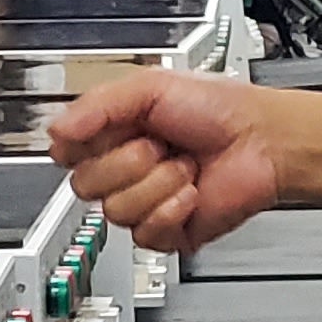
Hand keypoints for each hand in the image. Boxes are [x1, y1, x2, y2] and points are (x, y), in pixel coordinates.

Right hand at [46, 70, 295, 253]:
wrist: (264, 141)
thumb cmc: (220, 109)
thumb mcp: (151, 87)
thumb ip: (97, 105)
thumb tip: (57, 130)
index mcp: (112, 135)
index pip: (65, 152)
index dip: (83, 145)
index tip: (111, 130)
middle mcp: (123, 171)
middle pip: (84, 185)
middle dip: (129, 162)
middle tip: (160, 146)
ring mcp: (143, 203)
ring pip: (114, 211)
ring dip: (157, 184)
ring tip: (184, 167)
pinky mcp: (166, 231)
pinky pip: (144, 234)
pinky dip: (171, 210)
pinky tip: (190, 193)